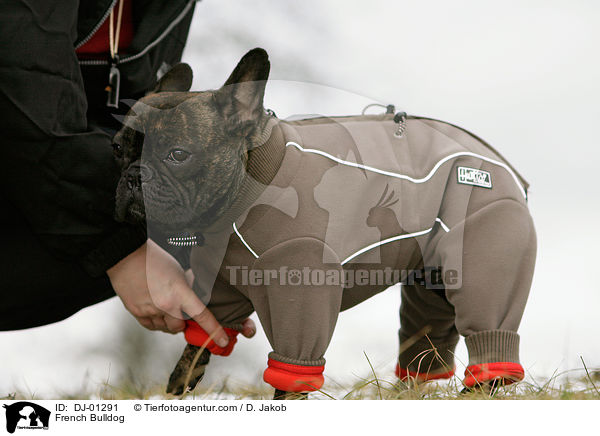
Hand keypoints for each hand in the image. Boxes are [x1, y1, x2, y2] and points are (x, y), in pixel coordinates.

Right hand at [106, 240, 227, 344]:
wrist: (126, 256)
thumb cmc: (154, 260)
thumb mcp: (178, 272)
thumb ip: (186, 289)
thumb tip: (193, 300)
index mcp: (180, 293)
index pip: (201, 316)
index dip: (214, 330)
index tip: (222, 340)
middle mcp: (165, 305)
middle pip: (179, 327)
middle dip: (183, 323)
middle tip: (181, 312)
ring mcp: (150, 311)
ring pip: (165, 328)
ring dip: (168, 322)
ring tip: (165, 306)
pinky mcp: (136, 313)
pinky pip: (151, 326)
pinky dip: (156, 322)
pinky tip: (155, 310)